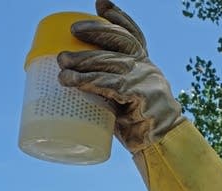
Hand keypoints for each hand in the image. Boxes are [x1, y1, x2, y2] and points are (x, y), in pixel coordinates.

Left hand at [57, 0, 183, 153]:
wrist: (160, 145)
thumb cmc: (135, 124)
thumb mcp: (121, 100)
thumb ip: (104, 87)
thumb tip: (68, 79)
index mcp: (144, 65)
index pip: (132, 35)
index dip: (118, 17)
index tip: (100, 4)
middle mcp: (147, 67)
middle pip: (118, 43)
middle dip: (93, 35)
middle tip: (69, 37)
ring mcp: (146, 80)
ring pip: (111, 63)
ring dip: (83, 63)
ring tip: (61, 65)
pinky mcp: (141, 96)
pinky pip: (111, 84)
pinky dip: (90, 82)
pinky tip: (73, 81)